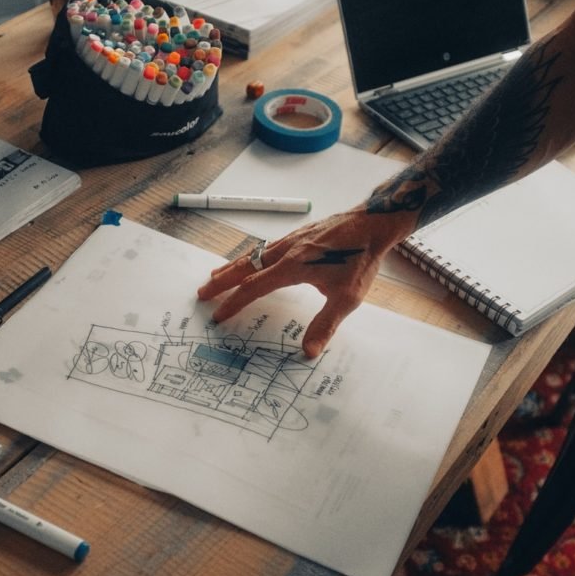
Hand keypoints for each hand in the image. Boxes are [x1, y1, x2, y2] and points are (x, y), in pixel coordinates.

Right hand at [197, 207, 406, 357]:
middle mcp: (286, 250)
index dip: (234, 302)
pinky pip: (265, 247)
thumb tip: (308, 351)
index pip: (254, 287)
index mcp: (292, 267)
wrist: (372, 223)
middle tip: (202, 292)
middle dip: (222, 281)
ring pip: (253, 254)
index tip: (218, 314)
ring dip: (233, 266)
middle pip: (244, 266)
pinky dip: (250, 256)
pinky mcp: (299, 234)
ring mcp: (291, 240)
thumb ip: (325, 324)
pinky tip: (252, 259)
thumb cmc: (360, 259)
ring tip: (216, 276)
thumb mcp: (347, 298)